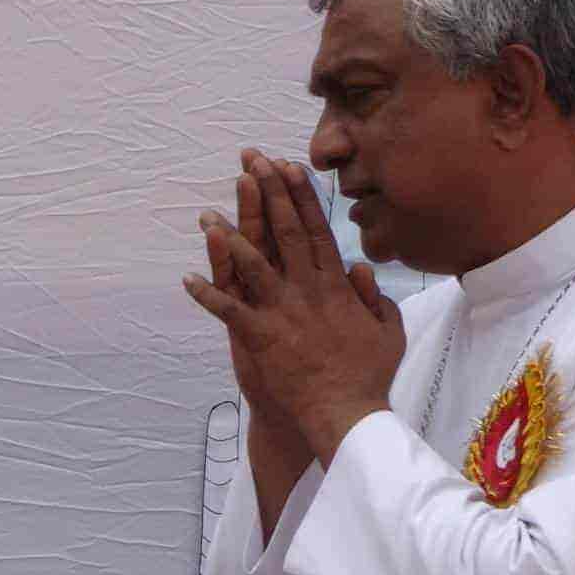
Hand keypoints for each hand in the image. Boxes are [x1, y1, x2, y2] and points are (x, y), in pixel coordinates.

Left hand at [185, 154, 403, 463]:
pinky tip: (186, 279)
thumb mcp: (388, 328)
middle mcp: (309, 290)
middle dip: (267, 194)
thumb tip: (360, 268)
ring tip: (206, 214)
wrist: (348, 412)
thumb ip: (374, 296)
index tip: (288, 166)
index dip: (301, 195)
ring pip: (254, 265)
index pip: (318, 229)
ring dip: (229, 238)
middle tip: (250, 161)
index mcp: (337, 286)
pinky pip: (229, 311)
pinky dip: (208, 295)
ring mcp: (284, 312)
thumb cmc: (369, 375)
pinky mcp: (262, 338)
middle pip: (286, 232)